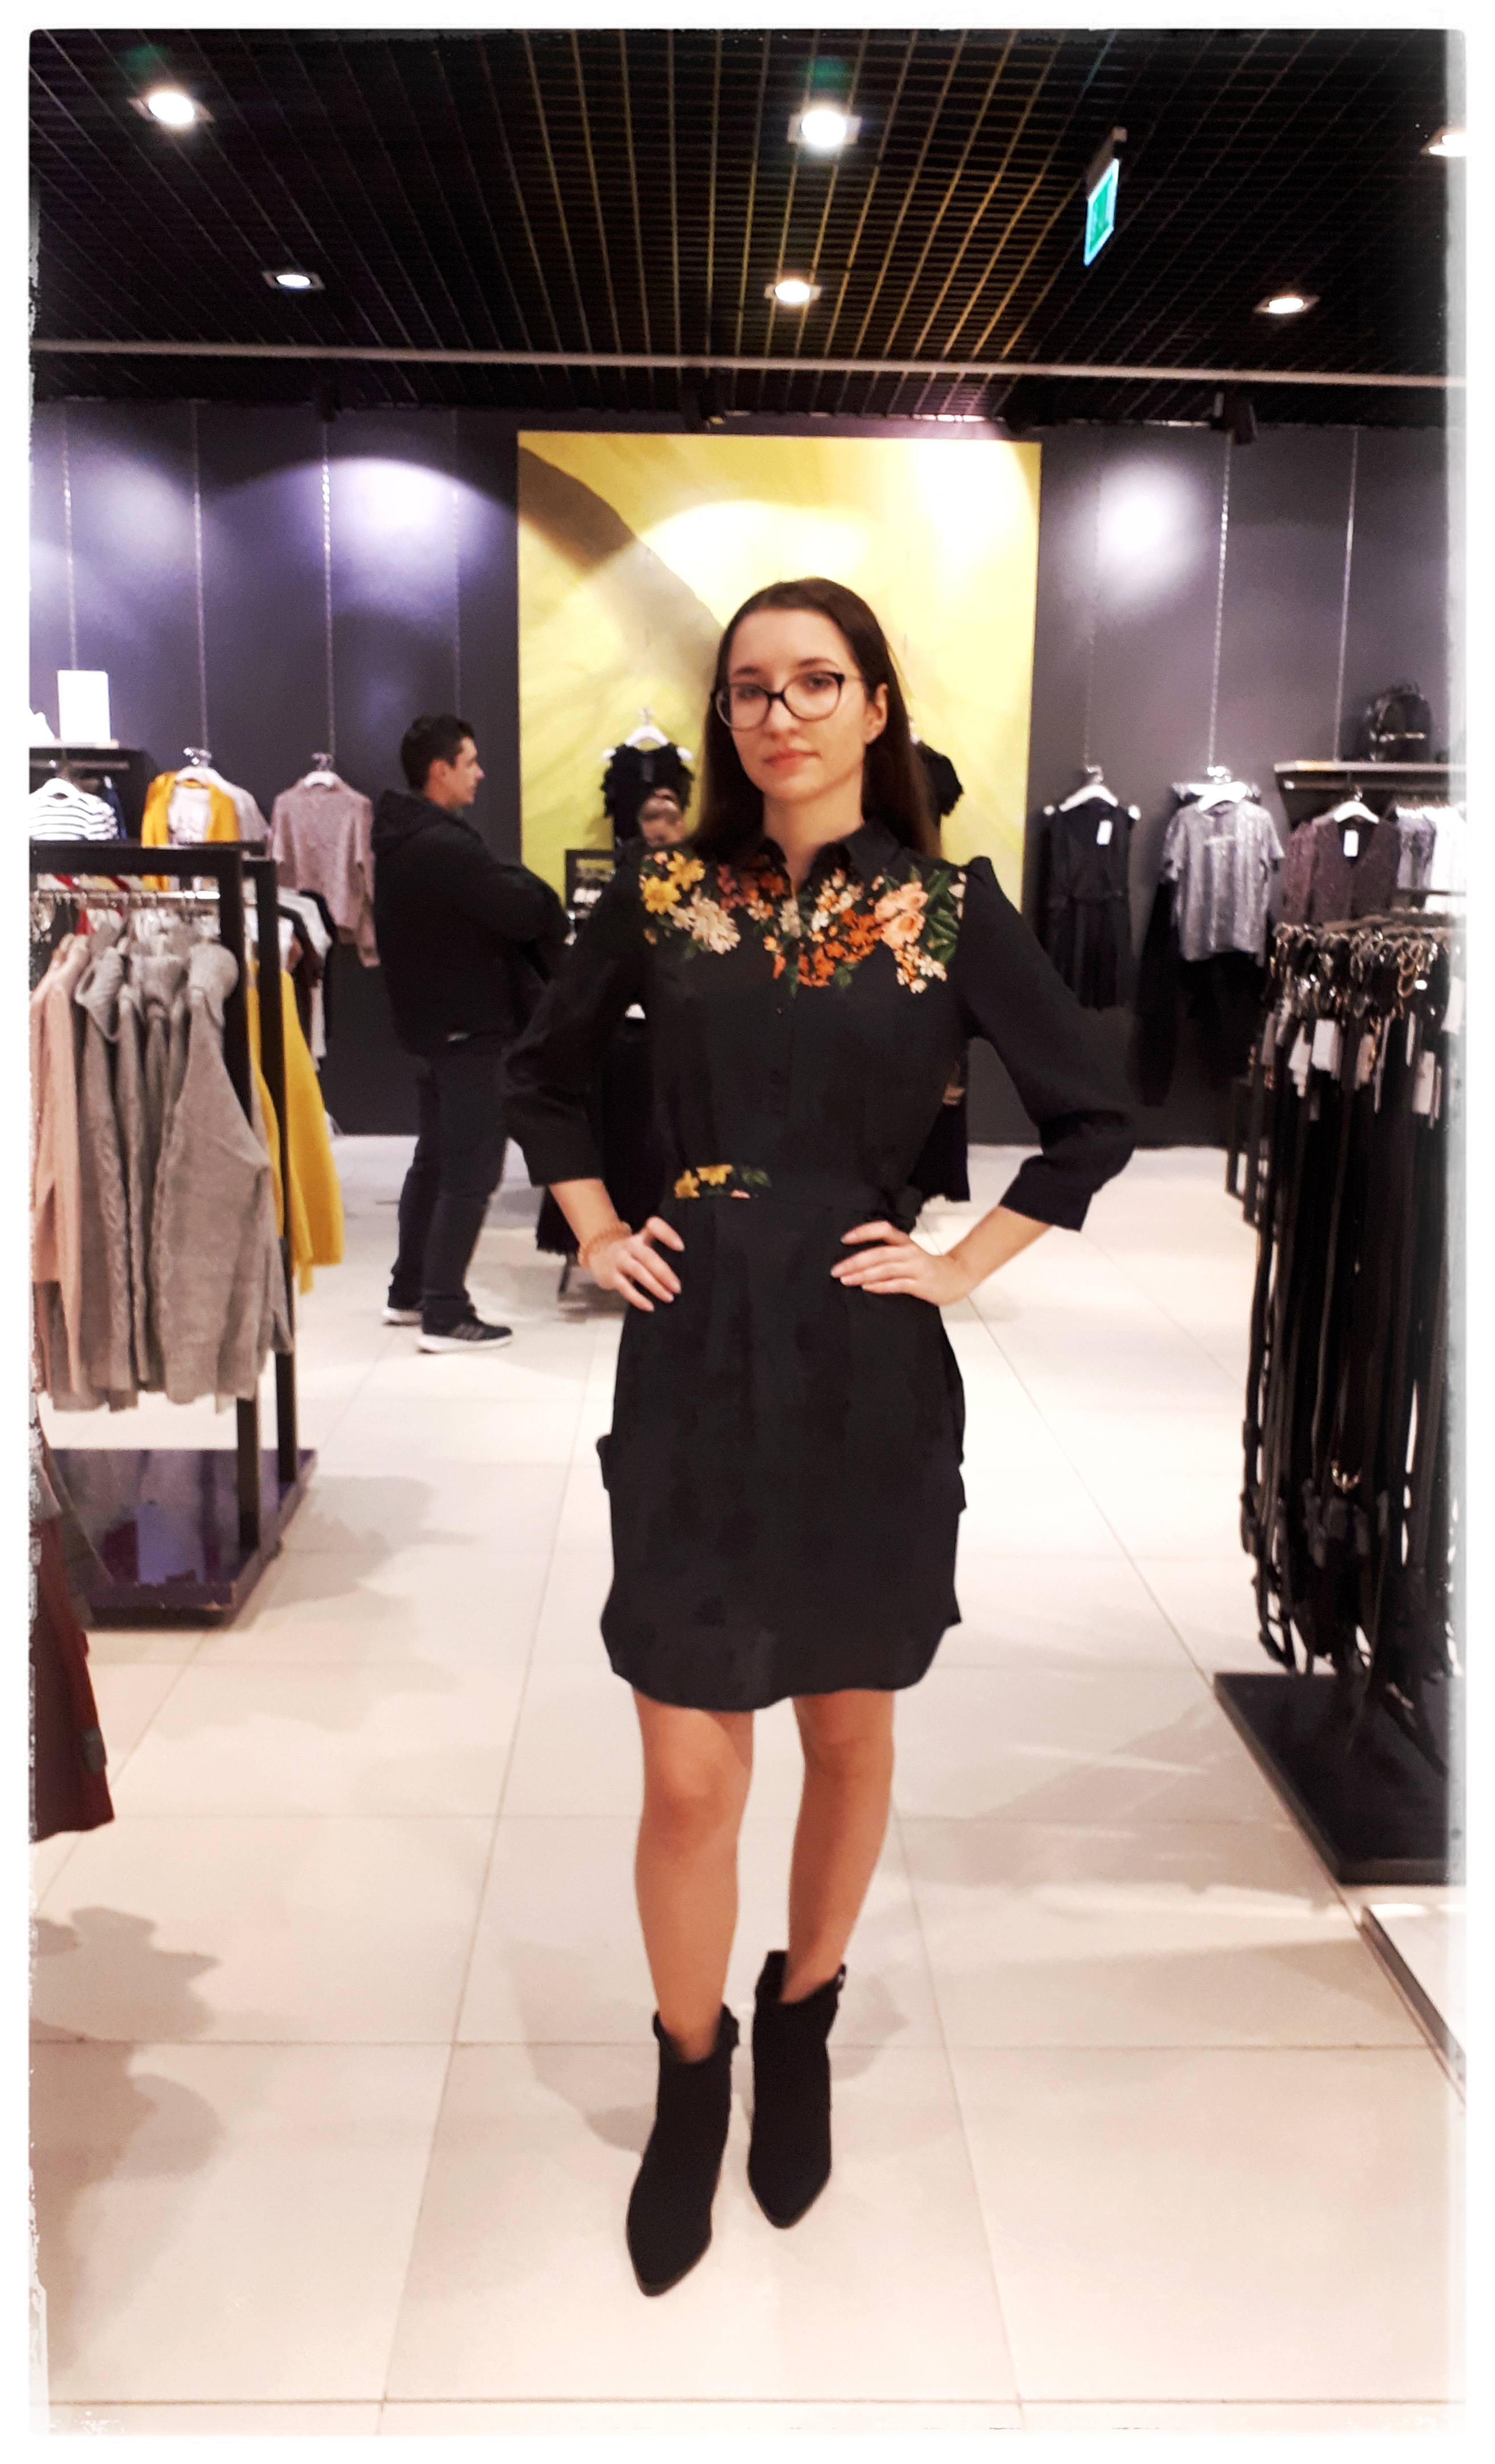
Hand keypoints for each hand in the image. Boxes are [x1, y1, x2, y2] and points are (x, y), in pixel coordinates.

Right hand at [586, 1216, 684, 1312]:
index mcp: (641, 1237)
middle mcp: (630, 1246)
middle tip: (677, 1287)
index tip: (681, 1247)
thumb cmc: (630, 1255)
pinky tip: (650, 1306)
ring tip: (669, 1297)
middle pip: (648, 1256)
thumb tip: (683, 1274)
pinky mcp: (611, 1276)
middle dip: (664, 1272)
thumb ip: (658, 1253)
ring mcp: (619, 1260)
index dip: (667, 1234)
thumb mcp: (641, 1246)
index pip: (654, 1226)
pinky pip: (625, 1288)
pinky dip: (638, 1299)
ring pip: (638, 1271)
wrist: (598, 1256)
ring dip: (655, 1286)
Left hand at [830, 1220, 977, 1305]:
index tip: (844, 1239)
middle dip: (854, 1261)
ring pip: (884, 1269)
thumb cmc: (929, 1266)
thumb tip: (857, 1259)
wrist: (957, 1276)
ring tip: (845, 1280)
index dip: (863, 1232)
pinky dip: (879, 1286)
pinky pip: (896, 1285)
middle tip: (836, 1269)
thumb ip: (888, 1253)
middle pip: (878, 1253)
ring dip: (862, 1275)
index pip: (883, 1230)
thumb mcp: (909, 1253)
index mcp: (905, 1242)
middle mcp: (909, 1252)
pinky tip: (866, 1287)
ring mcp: (915, 1268)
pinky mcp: (920, 1285)